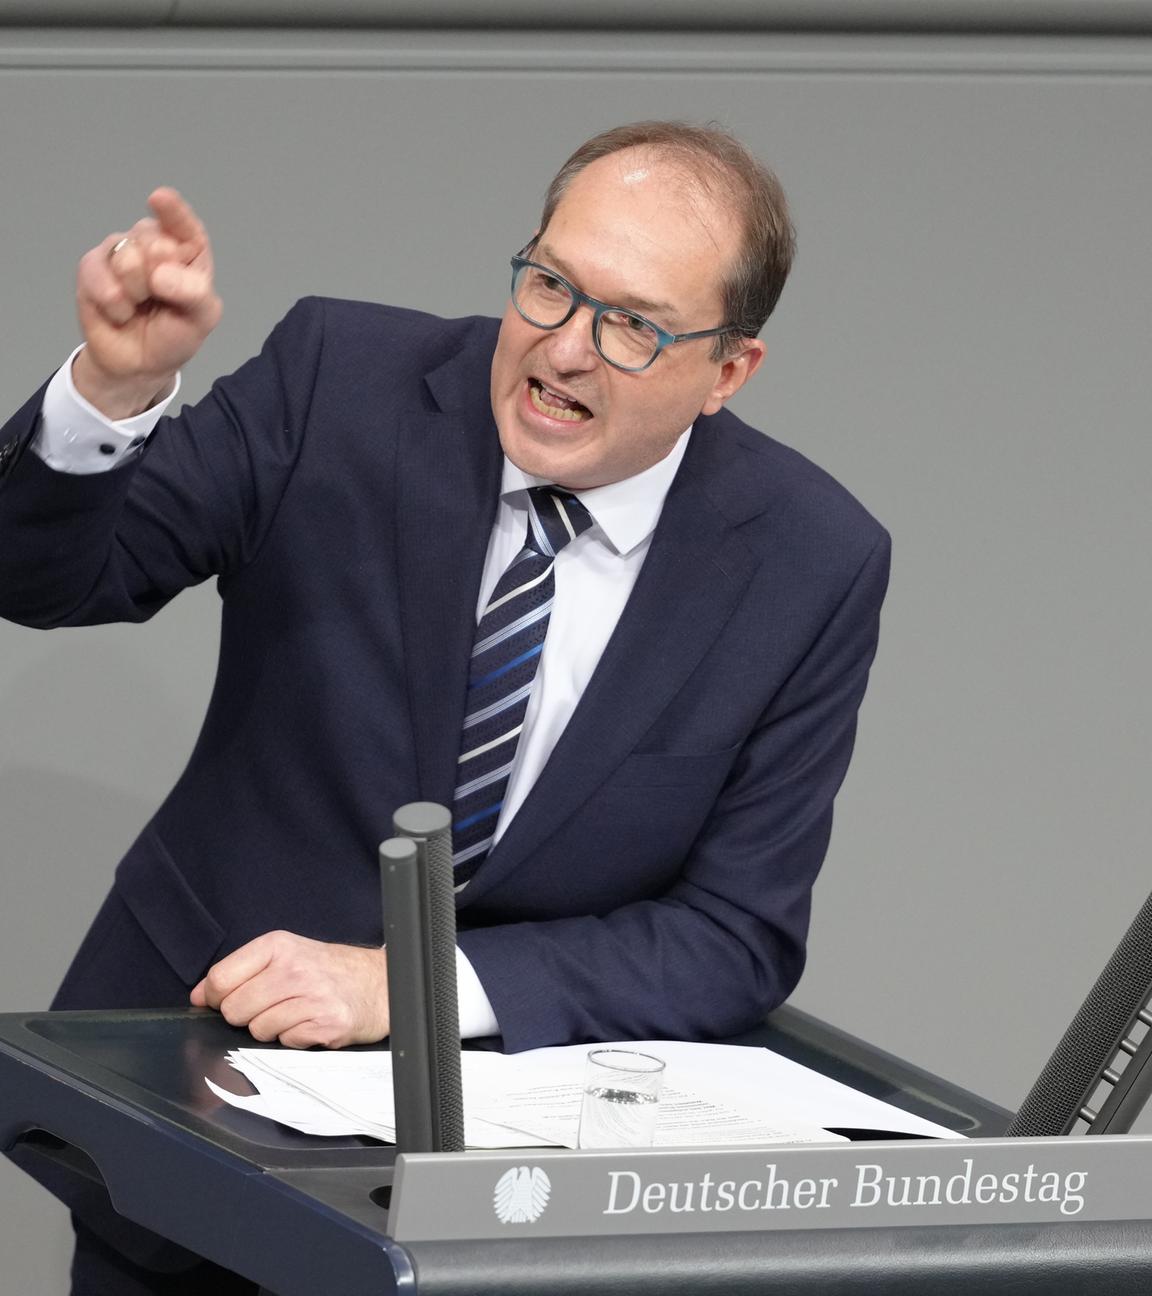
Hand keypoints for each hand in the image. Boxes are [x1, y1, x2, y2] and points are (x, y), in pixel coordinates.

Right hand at [74, 187, 221, 417]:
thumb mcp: (201, 319)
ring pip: (126, 257)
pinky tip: (119, 312)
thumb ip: (194, 293)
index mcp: (186, 251)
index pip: (183, 224)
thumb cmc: (175, 335)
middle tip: (160, 300)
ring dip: (136, 293)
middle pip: (153, 241)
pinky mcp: (92, 267)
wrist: (140, 364)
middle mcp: (152, 243)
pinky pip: (98, 274)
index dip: (172, 212)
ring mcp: (120, 252)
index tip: (160, 199)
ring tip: (140, 307)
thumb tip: (161, 275)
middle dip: (160, 280)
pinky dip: (113, 303)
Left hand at [190, 932, 389, 1048]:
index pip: (220, 979)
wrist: (380, 982)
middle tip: (272, 1005)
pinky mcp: (326, 1024)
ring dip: (272, 1028)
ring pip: (257, 1030)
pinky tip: (311, 1023)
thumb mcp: (286, 954)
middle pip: (234, 1009)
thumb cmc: (328, 970)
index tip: (224, 1000)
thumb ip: (242, 971)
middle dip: (246, 1015)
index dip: (214, 997)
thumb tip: (198, 996)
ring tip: (295, 1013)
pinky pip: (285, 1042)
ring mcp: (312, 997)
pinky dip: (294, 1038)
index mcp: (278, 946)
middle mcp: (295, 968)